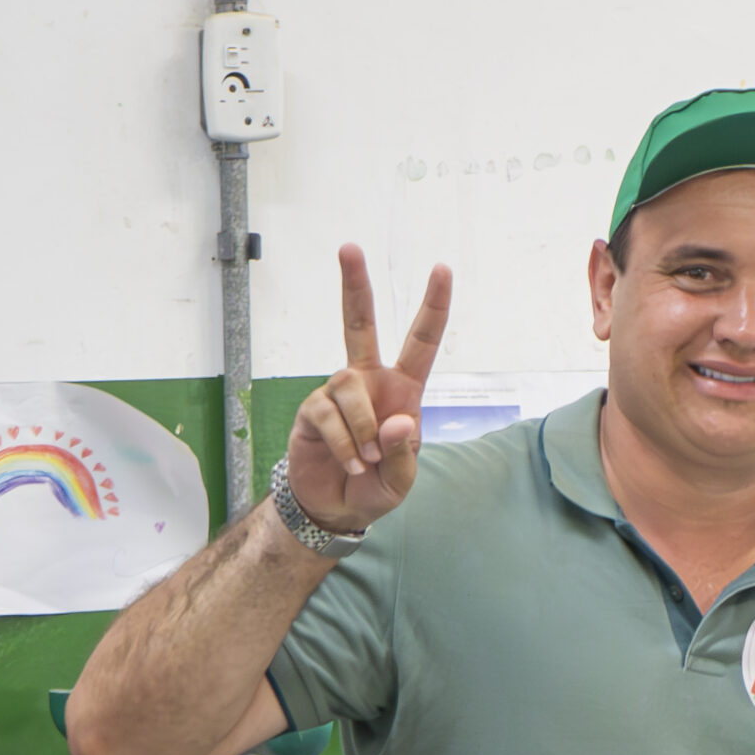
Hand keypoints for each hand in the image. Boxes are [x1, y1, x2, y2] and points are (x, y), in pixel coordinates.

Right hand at [286, 245, 452, 533]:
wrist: (336, 508)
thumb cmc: (376, 488)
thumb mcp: (402, 480)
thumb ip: (403, 453)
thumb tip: (396, 422)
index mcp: (402, 390)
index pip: (421, 342)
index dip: (433, 307)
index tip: (442, 268)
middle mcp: (368, 381)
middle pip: (358, 324)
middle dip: (354, 285)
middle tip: (348, 247)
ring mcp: (337, 393)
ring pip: (349, 389)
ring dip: (363, 431)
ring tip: (366, 462)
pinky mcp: (312, 410)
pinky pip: (328, 417)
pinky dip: (345, 446)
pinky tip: (351, 464)